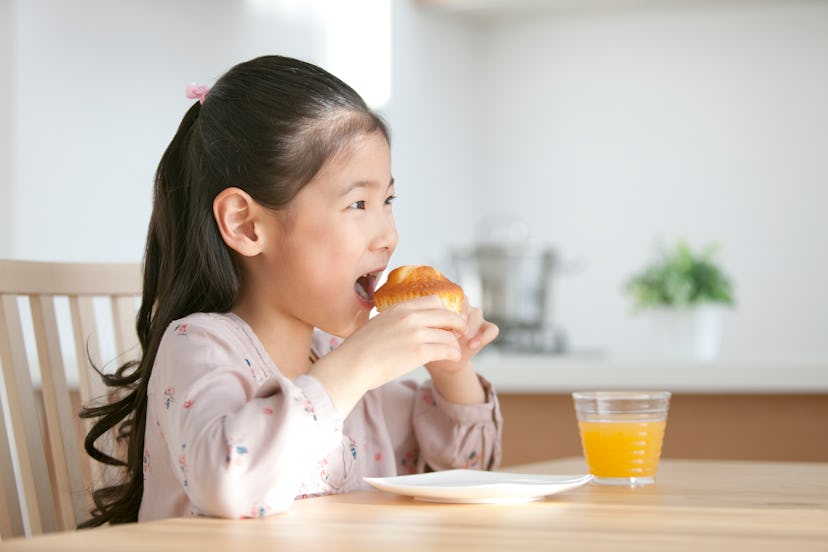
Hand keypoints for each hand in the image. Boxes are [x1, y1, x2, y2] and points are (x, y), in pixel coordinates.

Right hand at [310, 295, 466, 414]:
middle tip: (461, 331)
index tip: (447, 319)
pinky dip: (454, 353)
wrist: (352, 365)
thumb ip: (394, 320)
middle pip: (447, 315)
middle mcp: (411, 317)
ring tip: (455, 349)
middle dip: (458, 323)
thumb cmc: (359, 349)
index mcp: (400, 308)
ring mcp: (416, 334)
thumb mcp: (377, 323)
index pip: (434, 300)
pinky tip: (453, 357)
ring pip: (449, 334)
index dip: (444, 310)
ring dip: (455, 342)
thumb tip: (399, 324)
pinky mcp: (420, 352)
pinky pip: (447, 349)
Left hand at [424, 298, 498, 403]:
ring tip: (458, 340)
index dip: (443, 305)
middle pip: (464, 302)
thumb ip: (420, 324)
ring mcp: (474, 317)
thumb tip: (412, 318)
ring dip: (468, 327)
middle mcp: (461, 307)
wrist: (440, 362)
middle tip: (449, 329)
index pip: (448, 294)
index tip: (434, 320)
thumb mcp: (419, 334)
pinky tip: (471, 346)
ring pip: (477, 313)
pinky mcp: (485, 330)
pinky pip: (492, 329)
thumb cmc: (425, 345)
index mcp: (445, 303)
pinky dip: (483, 336)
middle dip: (456, 316)